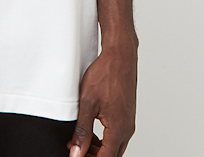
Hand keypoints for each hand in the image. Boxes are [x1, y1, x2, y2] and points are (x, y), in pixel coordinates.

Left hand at [67, 42, 136, 156]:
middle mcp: (126, 129)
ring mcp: (128, 122)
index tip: (75, 155)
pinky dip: (103, 139)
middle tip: (75, 149)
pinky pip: (116, 136)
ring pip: (114, 147)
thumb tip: (76, 151)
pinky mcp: (126, 116)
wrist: (119, 57)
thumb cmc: (105, 75)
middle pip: (111, 155)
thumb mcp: (87, 103)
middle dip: (92, 155)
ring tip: (79, 141)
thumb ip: (82, 131)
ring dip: (98, 149)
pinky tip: (91, 133)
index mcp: (118, 129)